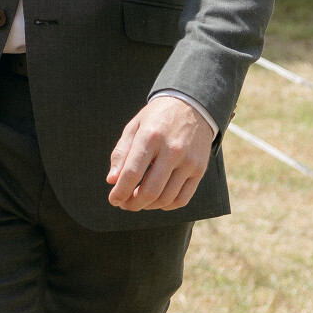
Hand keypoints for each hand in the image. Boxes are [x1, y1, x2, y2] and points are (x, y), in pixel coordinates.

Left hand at [107, 95, 214, 211]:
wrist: (192, 106)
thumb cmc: (156, 118)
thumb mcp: (134, 127)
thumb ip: (121, 153)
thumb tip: (112, 180)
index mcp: (150, 137)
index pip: (132, 173)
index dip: (120, 191)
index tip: (113, 199)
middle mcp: (172, 150)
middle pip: (150, 190)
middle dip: (133, 203)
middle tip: (124, 204)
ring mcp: (189, 161)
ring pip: (166, 198)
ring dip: (148, 206)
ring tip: (138, 202)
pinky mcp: (200, 169)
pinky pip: (183, 198)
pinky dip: (167, 205)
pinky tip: (157, 201)